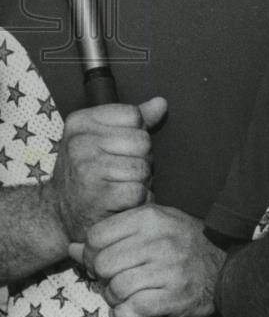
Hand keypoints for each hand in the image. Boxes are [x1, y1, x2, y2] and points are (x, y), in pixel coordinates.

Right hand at [45, 97, 166, 244]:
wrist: (60, 214)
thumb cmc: (90, 169)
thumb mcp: (103, 136)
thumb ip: (136, 118)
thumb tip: (161, 103)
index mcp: (80, 122)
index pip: (134, 116)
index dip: (136, 133)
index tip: (118, 148)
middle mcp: (79, 143)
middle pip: (143, 142)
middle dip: (141, 159)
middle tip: (121, 171)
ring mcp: (86, 170)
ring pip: (144, 167)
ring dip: (141, 181)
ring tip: (121, 185)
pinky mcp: (97, 197)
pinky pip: (139, 192)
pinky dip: (138, 200)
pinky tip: (122, 202)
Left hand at [70, 204, 224, 316]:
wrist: (225, 265)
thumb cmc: (184, 243)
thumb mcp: (154, 226)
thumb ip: (116, 233)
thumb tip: (73, 248)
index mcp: (152, 217)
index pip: (97, 235)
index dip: (93, 252)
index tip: (105, 259)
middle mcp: (159, 239)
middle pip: (102, 263)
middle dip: (103, 277)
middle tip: (117, 279)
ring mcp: (168, 268)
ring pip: (115, 289)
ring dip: (115, 298)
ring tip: (129, 293)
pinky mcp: (173, 295)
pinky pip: (129, 310)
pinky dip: (125, 315)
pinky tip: (135, 308)